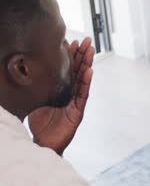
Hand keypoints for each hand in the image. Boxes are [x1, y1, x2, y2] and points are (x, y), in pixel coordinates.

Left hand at [28, 37, 94, 154]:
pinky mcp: (77, 112)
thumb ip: (35, 88)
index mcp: (60, 90)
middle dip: (82, 55)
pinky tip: (89, 71)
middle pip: (78, 71)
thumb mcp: (34, 101)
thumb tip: (23, 73)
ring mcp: (75, 102)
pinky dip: (85, 82)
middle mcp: (70, 94)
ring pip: (83, 80)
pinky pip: (83, 95)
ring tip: (90, 51)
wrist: (43, 144)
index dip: (71, 56)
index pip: (67, 70)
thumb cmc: (39, 125)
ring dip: (87, 64)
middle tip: (86, 40)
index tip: (72, 42)